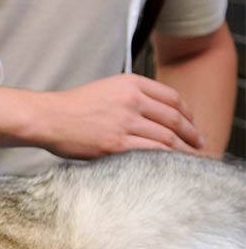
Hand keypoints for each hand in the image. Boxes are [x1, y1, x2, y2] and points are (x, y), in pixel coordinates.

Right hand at [37, 74, 204, 158]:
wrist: (48, 118)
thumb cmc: (72, 107)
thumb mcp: (106, 89)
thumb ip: (131, 95)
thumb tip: (155, 113)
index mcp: (130, 83)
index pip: (172, 98)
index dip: (188, 114)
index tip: (192, 125)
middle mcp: (131, 100)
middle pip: (174, 118)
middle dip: (192, 134)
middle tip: (200, 144)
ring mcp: (125, 122)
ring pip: (167, 137)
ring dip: (183, 149)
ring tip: (191, 158)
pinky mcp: (116, 144)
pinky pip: (152, 152)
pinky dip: (167, 159)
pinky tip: (172, 165)